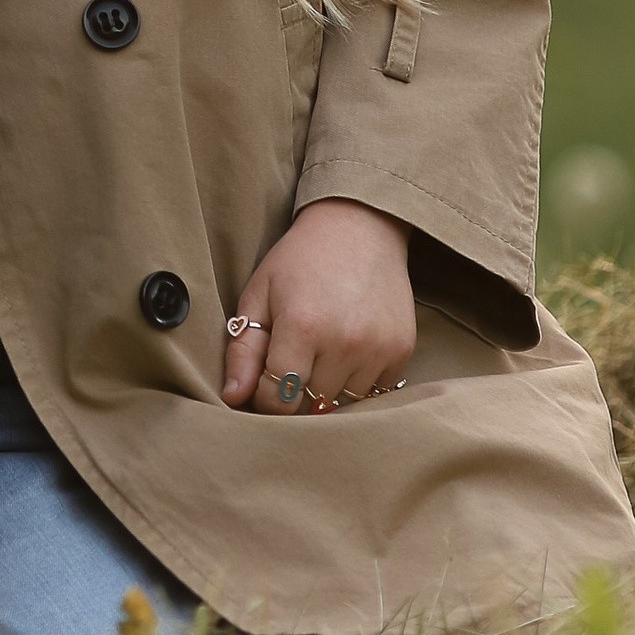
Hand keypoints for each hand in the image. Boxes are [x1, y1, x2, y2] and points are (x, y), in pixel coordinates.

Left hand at [221, 198, 415, 414]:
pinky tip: (347, 350)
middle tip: (291, 361)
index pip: (277, 399)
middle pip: (310, 406)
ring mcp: (378, 350)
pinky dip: (357, 381)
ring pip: (342, 404)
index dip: (264, 397)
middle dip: (294, 393)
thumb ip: (243, 349)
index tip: (263, 380)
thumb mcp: (259, 293)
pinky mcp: (402, 352)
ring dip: (326, 390)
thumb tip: (232, 398)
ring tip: (320, 352)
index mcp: (303, 328)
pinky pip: (374, 393)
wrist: (360, 227)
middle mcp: (345, 343)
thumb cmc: (300, 260)